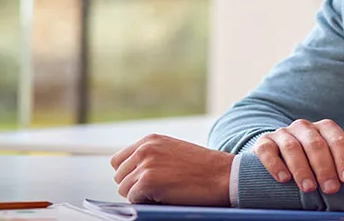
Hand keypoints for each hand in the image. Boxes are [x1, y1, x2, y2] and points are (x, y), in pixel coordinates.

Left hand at [110, 134, 234, 205]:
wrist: (224, 175)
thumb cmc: (204, 168)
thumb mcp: (175, 152)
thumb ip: (153, 157)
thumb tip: (132, 175)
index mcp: (151, 140)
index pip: (119, 160)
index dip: (130, 174)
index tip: (143, 181)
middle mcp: (145, 149)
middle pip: (119, 176)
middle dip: (133, 185)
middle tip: (156, 190)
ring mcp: (145, 165)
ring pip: (124, 189)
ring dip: (140, 195)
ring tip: (163, 192)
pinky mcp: (147, 182)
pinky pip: (133, 199)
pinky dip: (146, 203)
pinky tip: (165, 197)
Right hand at [253, 119, 343, 193]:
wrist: (279, 151)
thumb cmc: (313, 156)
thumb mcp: (334, 152)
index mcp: (324, 128)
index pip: (337, 138)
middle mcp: (303, 127)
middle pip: (315, 144)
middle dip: (325, 167)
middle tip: (331, 188)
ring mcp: (282, 133)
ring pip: (292, 147)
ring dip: (302, 168)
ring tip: (309, 188)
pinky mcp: (263, 142)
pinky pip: (267, 150)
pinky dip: (275, 164)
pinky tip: (284, 179)